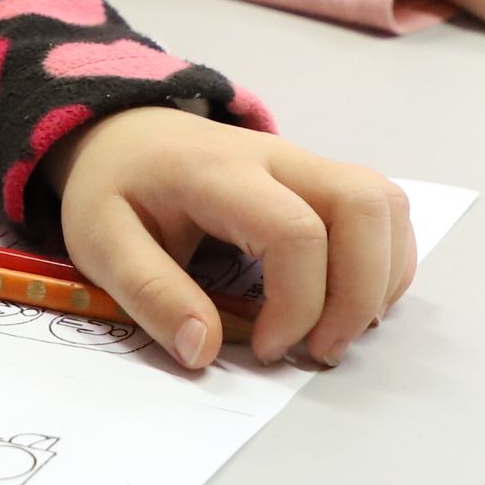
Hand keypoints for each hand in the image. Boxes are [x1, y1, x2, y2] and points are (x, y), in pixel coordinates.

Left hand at [47, 107, 415, 370]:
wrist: (124, 134)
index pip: (295, 231)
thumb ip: (149, 293)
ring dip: (380, 277)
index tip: (263, 349)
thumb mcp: (100, 242)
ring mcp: (306, 163)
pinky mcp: (321, 178)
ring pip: (384, 204)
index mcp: (219, 171)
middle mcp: (277, 157)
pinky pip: (383, 211)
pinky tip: (346, 302)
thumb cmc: (113, 188)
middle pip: (363, 206)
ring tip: (337, 329)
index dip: (296, 304)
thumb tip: (202, 350)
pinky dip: (385, 263)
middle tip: (320, 349)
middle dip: (359, 292)